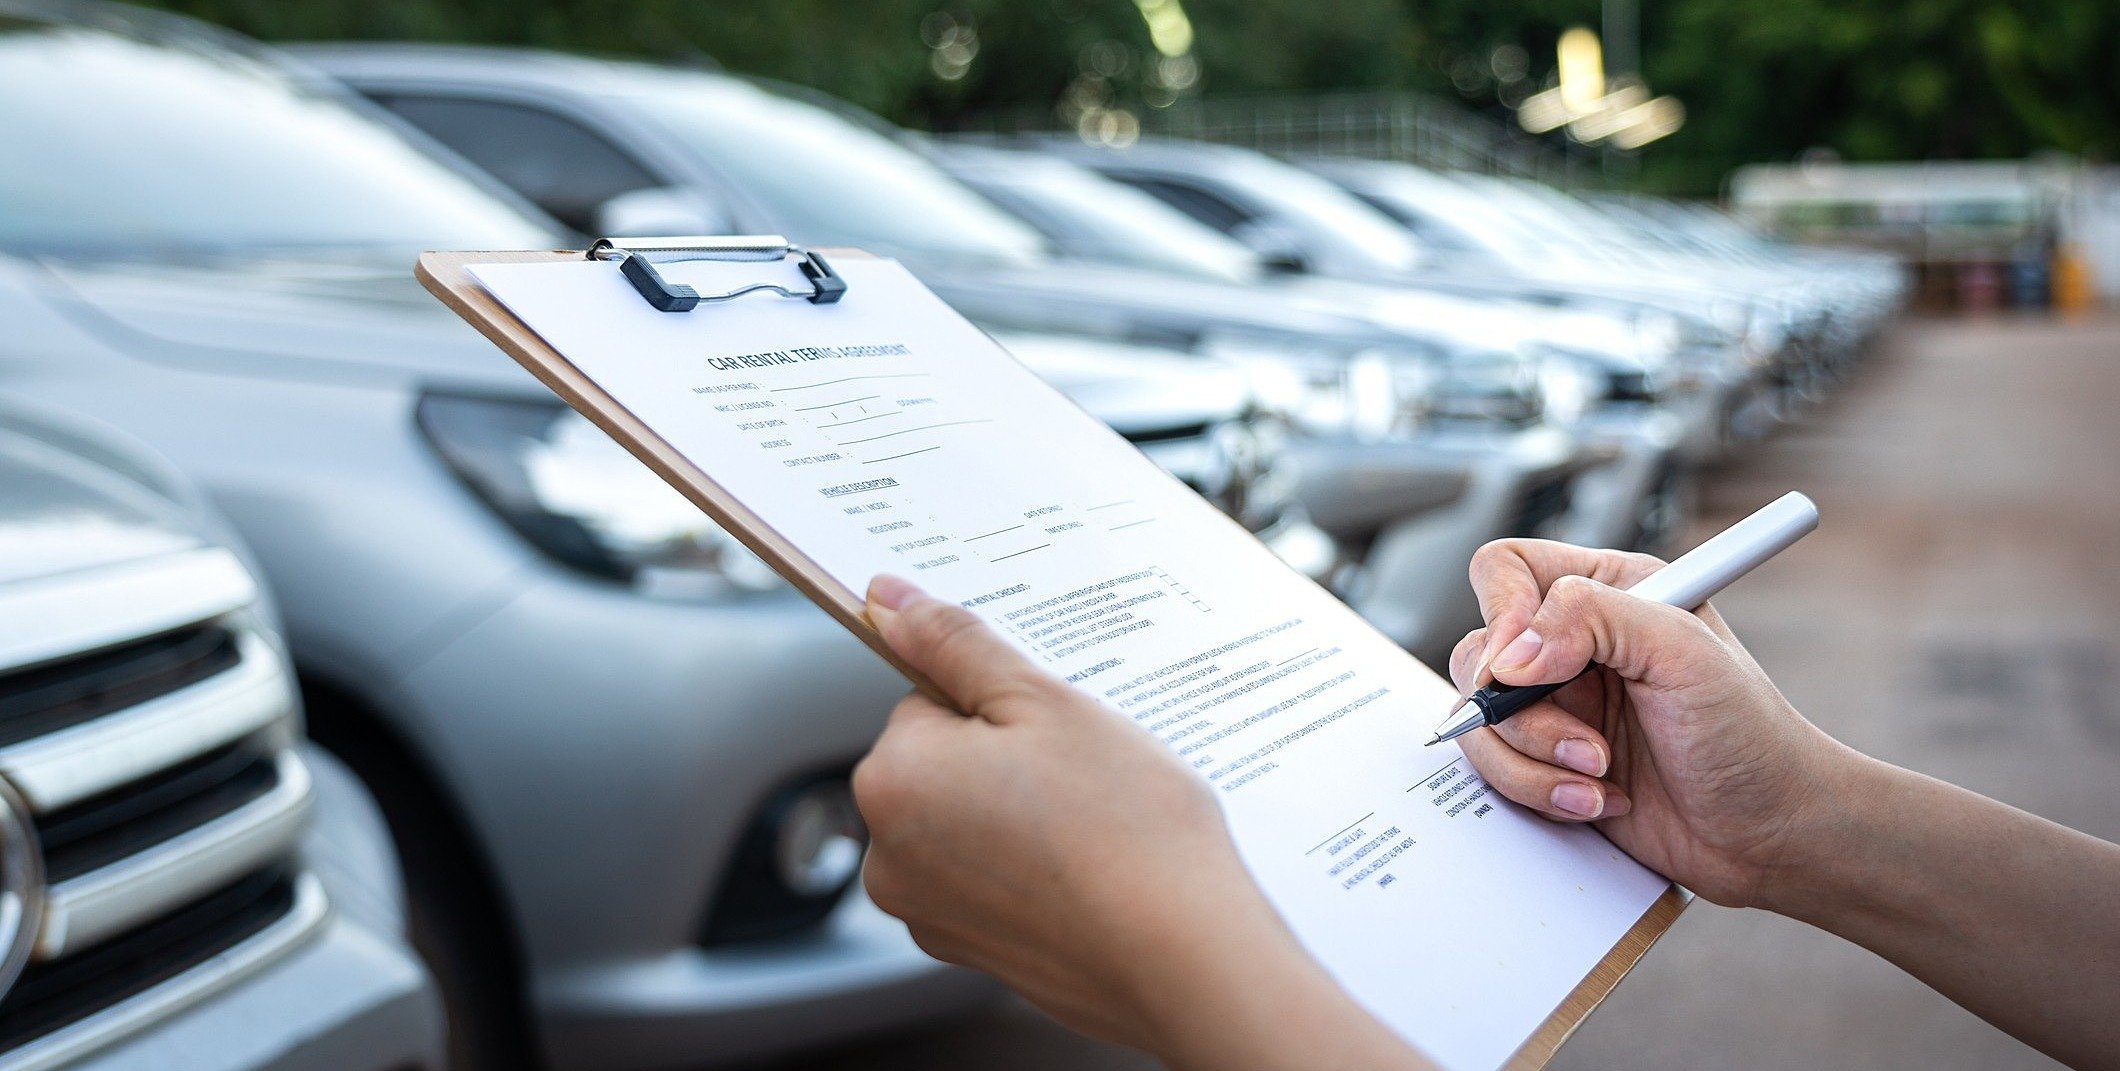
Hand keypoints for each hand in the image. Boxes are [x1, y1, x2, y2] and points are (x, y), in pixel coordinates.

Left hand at [855, 575, 1428, 1070]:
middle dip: (1004, 759)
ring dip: (1019, 813)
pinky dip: (1031, 868)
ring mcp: (926, 913)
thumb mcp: (1044, 703)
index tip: (1052, 730)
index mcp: (890, 779)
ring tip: (1090, 826)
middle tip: (1080, 776)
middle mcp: (886, 855)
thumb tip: (885, 600)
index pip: (929, 700)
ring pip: (969, 822)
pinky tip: (1087, 870)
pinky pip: (991, 879)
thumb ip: (956, 645)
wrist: (1185, 956)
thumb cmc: (1124, 828)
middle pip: (942, 765)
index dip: (1000, 705)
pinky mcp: (970, 951)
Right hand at [1450, 539, 1858, 908]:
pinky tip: (1598, 800)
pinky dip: (1539, 792)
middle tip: (1587, 743)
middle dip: (1525, 714)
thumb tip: (1509, 653)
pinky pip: (1494, 770)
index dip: (1501, 612)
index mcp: (1608, 591)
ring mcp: (1555, 707)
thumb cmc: (1751, 737)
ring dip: (1534, 762)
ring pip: (1479, 721)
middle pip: (1478, 655)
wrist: (1769, 834)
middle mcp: (1572, 645)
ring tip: (1600, 777)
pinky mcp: (1546, 763)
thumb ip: (1591, 619)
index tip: (1523, 664)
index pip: (1506, 570)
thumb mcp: (1683, 652)